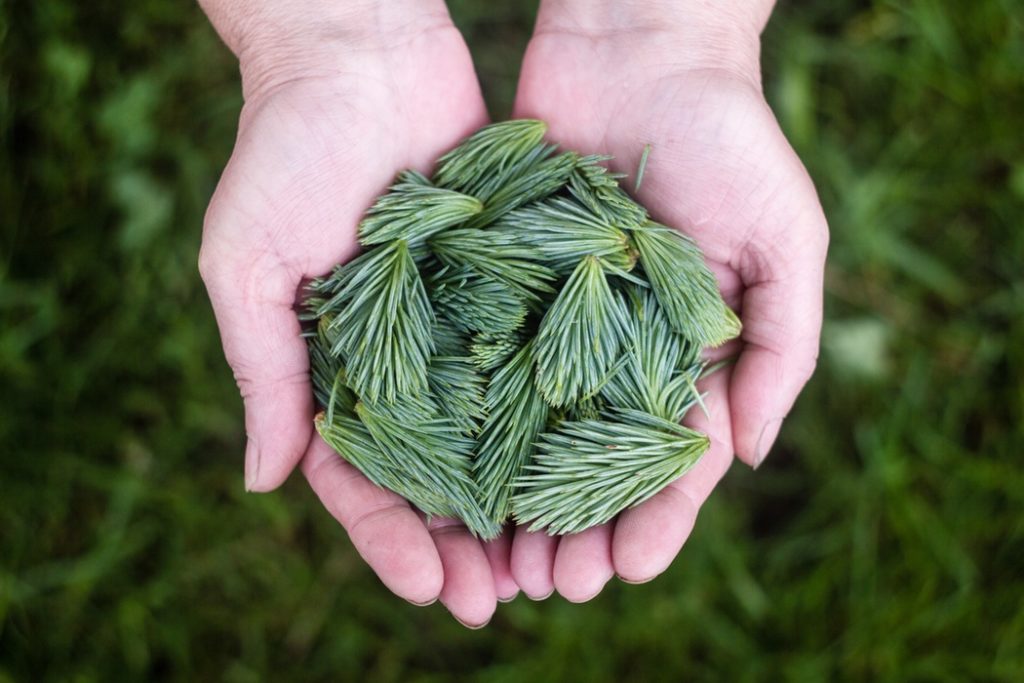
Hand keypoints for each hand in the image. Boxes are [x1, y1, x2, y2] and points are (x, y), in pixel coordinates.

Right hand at [198, 1, 516, 625]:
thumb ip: (261, 371)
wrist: (359, 52)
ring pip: (496, 432)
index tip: (428, 590)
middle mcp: (403, 358)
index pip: (359, 477)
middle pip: (435, 474)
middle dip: (464, 542)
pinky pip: (539, 357)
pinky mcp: (513, 282)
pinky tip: (593, 464)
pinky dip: (560, 413)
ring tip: (555, 561)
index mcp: (334, 368)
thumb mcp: (247, 265)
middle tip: (501, 600)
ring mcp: (461, 324)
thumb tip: (260, 482)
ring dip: (520, 500)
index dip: (389, 540)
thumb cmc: (284, 152)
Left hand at [509, 1, 827, 600]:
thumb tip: (750, 456)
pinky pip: (484, 357)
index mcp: (687, 350)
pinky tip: (449, 469)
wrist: (641, 48)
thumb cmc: (731, 137)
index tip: (627, 570)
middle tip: (551, 587)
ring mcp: (556, 317)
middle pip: (594, 459)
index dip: (656, 519)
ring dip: (517, 496)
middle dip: (578, 526)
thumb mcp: (786, 239)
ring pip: (532, 426)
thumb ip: (781, 345)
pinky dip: (469, 417)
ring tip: (497, 557)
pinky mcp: (502, 279)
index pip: (672, 457)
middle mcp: (618, 345)